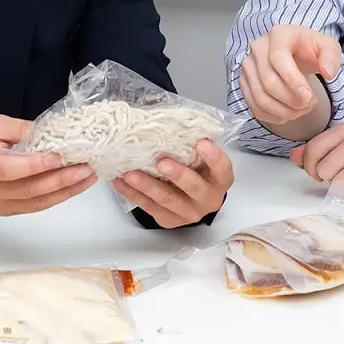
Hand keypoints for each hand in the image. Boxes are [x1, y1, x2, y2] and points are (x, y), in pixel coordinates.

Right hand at [0, 115, 96, 216]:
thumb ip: (20, 128)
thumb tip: (50, 132)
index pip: (11, 169)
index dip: (36, 165)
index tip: (59, 156)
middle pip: (30, 189)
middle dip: (62, 179)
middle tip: (85, 167)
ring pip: (38, 201)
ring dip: (66, 190)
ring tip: (88, 176)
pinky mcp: (8, 210)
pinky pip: (37, 205)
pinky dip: (58, 196)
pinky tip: (75, 186)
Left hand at [113, 140, 233, 228]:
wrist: (194, 198)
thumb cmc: (197, 169)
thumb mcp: (201, 157)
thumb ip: (191, 145)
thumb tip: (168, 122)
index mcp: (220, 180)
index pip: (222, 169)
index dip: (213, 157)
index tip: (200, 142)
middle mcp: (208, 199)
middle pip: (194, 188)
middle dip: (178, 175)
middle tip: (161, 162)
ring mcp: (189, 213)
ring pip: (168, 200)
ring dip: (147, 186)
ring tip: (130, 173)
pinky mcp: (170, 220)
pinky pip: (150, 208)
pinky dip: (133, 194)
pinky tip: (120, 182)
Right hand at [238, 24, 338, 125]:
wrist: (293, 51)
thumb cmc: (309, 48)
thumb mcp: (327, 45)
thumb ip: (331, 56)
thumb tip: (328, 73)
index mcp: (278, 34)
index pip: (278, 58)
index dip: (293, 81)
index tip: (309, 97)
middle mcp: (257, 48)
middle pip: (268, 82)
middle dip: (292, 100)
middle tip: (310, 104)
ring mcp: (248, 66)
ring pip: (260, 98)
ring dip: (284, 111)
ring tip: (301, 110)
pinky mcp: (244, 82)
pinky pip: (254, 107)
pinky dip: (273, 117)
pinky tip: (288, 114)